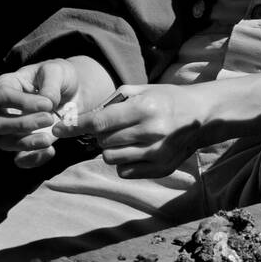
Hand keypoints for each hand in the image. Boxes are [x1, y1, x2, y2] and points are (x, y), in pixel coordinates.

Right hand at [0, 60, 79, 169]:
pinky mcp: (25, 143)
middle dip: (22, 124)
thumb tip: (47, 102)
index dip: (22, 102)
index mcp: (7, 85)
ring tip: (48, 138)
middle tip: (49, 118)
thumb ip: (51, 84)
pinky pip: (20, 159)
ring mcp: (13, 128)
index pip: (2, 96)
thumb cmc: (60, 77)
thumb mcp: (57, 72)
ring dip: (25, 143)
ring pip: (4, 142)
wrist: (75, 92)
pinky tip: (51, 150)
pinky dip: (33, 159)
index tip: (47, 104)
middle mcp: (4, 109)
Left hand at [54, 84, 204, 179]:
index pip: (100, 122)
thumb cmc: (167, 99)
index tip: (58, 130)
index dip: (76, 127)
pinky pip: (125, 171)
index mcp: (145, 109)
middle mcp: (151, 132)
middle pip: (103, 142)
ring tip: (128, 138)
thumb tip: (83, 119)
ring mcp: (157, 153)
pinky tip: (137, 150)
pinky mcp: (161, 168)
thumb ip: (112, 102)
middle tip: (115, 127)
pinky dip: (124, 162)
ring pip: (111, 159)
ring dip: (111, 149)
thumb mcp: (142, 90)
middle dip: (101, 136)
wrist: (202, 115)